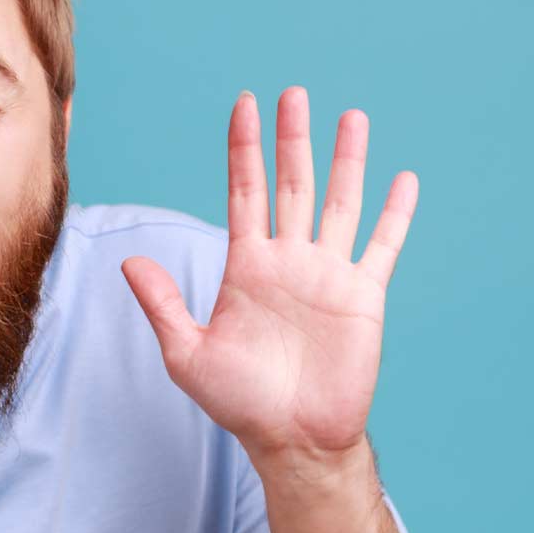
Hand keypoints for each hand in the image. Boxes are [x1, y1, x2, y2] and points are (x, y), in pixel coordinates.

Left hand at [120, 87, 417, 461]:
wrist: (292, 440)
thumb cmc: (239, 402)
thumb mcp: (188, 353)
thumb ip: (163, 304)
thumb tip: (129, 261)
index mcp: (247, 266)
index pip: (245, 192)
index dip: (243, 149)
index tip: (244, 105)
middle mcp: (289, 261)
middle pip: (291, 184)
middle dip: (292, 138)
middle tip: (294, 92)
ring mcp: (328, 275)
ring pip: (340, 202)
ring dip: (346, 160)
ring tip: (352, 116)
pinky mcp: (362, 297)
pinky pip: (381, 246)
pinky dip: (394, 214)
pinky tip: (404, 179)